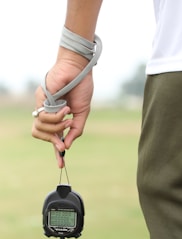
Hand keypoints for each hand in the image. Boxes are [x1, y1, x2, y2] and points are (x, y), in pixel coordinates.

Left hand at [32, 49, 93, 167]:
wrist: (80, 70)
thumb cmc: (81, 89)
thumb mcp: (82, 114)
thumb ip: (76, 130)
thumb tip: (67, 146)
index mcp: (58, 117)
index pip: (53, 137)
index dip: (56, 151)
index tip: (61, 164)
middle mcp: (48, 113)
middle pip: (40, 134)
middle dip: (52, 142)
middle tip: (61, 144)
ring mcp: (43, 106)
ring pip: (41, 128)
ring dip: (57, 127)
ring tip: (68, 117)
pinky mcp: (40, 99)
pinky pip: (43, 117)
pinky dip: (56, 117)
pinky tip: (65, 108)